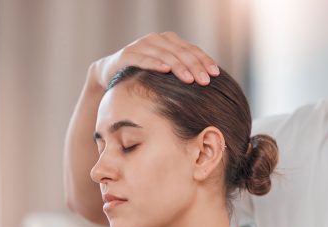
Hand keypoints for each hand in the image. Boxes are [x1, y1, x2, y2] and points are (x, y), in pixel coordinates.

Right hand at [91, 31, 219, 88]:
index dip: (204, 61)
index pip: (191, 50)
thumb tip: (207, 84)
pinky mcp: (127, 54)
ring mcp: (141, 45)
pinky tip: (165, 70)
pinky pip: (143, 58)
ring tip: (189, 80)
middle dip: (195, 67)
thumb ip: (182, 73)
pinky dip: (154, 63)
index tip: (216, 75)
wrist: (111, 73)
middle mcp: (157, 39)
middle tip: (205, 81)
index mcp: (169, 42)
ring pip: (165, 55)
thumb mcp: (165, 73)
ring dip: (178, 67)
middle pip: (181, 52)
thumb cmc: (144, 75)